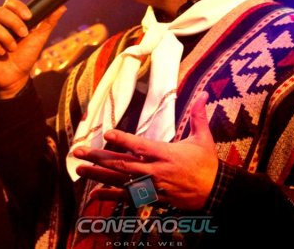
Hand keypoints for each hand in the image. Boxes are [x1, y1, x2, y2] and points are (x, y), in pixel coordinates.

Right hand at [0, 0, 65, 97]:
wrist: (16, 78)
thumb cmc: (25, 57)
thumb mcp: (39, 38)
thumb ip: (48, 22)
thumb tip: (61, 6)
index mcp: (8, 20)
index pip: (8, 4)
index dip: (18, 7)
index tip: (29, 17)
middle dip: (14, 22)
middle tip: (23, 35)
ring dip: (6, 37)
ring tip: (13, 49)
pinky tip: (2, 53)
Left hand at [74, 92, 217, 210]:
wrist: (214, 193)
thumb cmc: (207, 165)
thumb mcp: (203, 139)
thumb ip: (198, 116)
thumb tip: (202, 94)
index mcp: (166, 155)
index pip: (141, 146)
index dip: (124, 140)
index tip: (107, 133)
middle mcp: (155, 171)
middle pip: (122, 164)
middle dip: (99, 157)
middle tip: (78, 151)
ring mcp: (151, 186)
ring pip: (120, 181)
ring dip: (98, 175)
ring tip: (79, 168)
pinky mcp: (152, 198)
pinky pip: (127, 198)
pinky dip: (110, 196)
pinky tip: (94, 194)